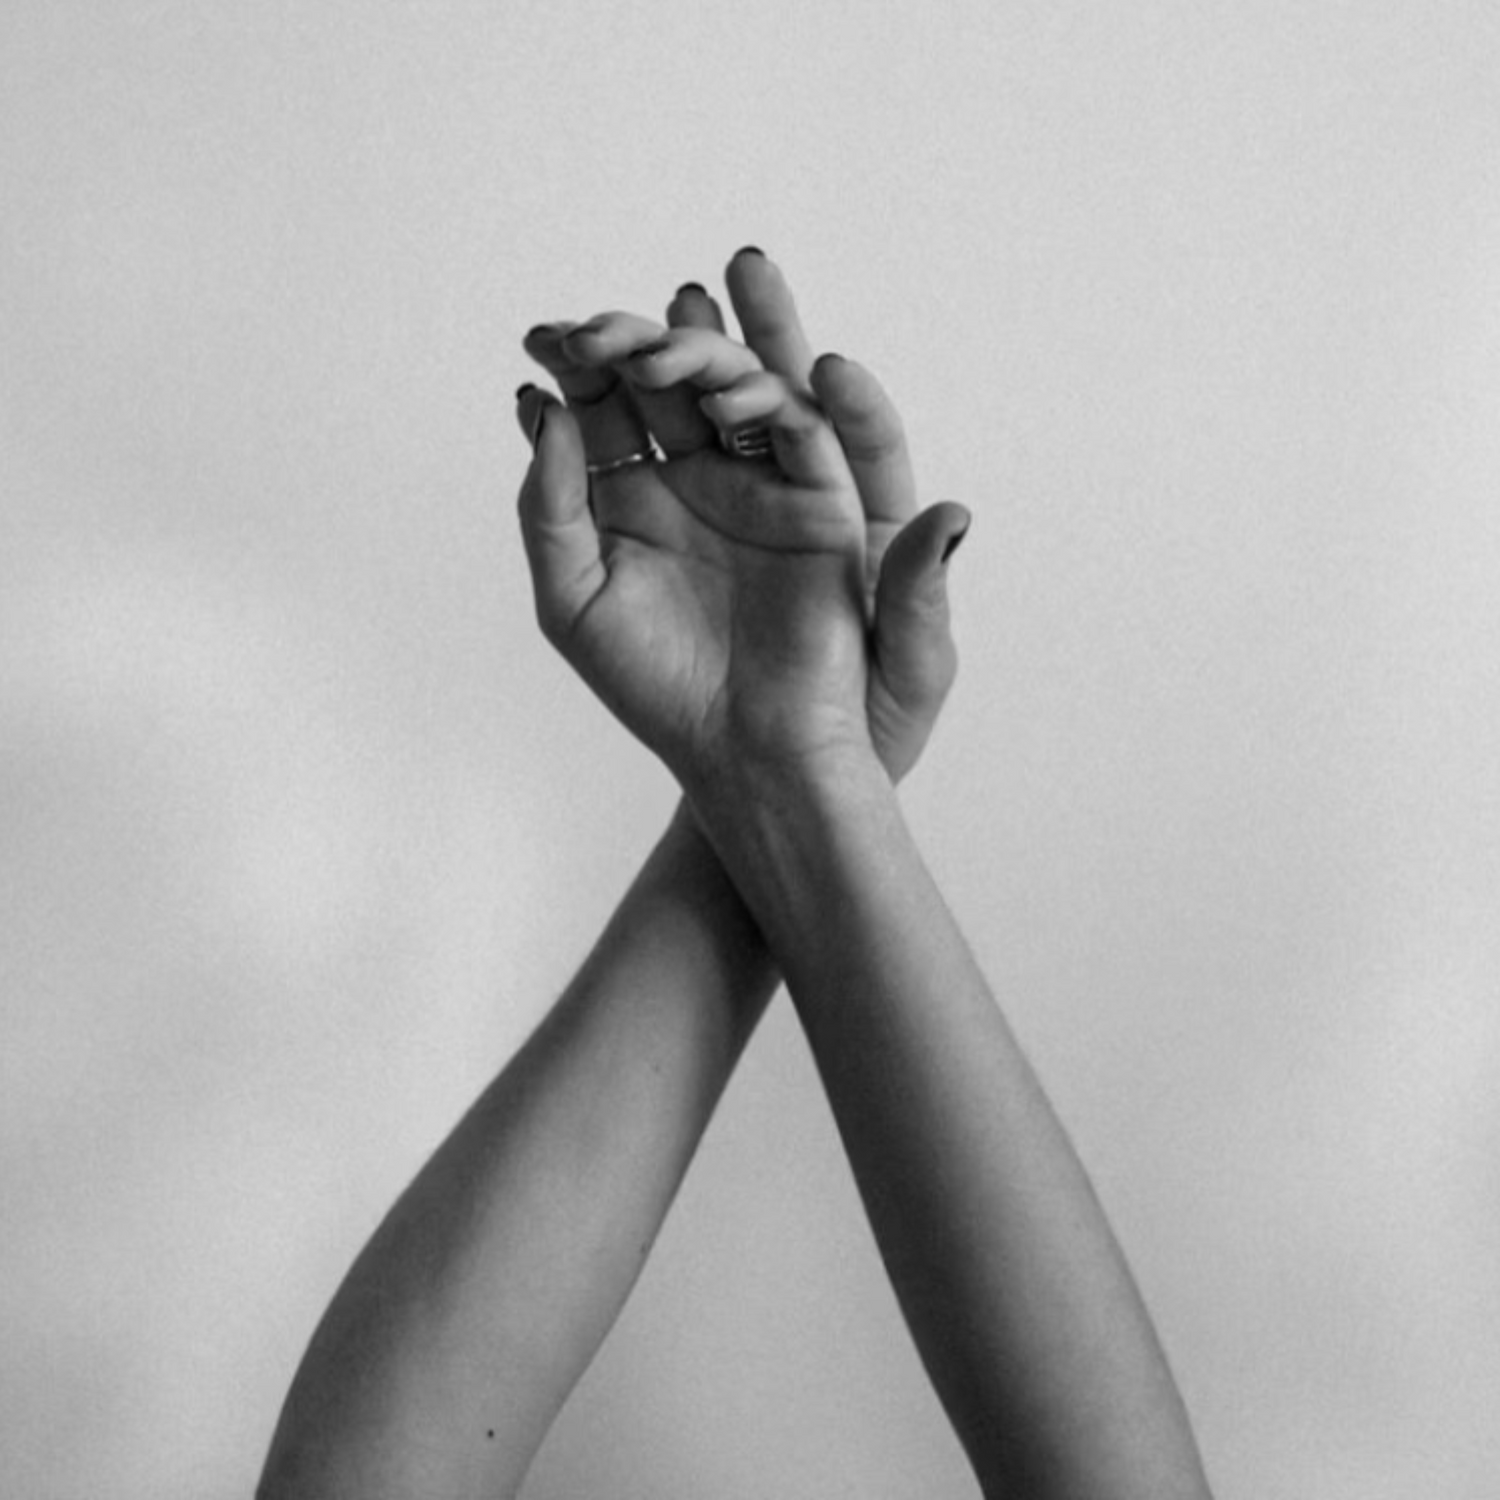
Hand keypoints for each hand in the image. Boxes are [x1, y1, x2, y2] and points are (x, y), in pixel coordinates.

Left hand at [516, 250, 968, 785]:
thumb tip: (541, 410)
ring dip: (695, 354)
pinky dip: (768, 402)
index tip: (542, 340)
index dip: (576, 367)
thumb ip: (548, 508)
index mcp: (633, 499)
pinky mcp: (818, 503)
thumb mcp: (572, 600)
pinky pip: (799, 432)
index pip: (604, 408)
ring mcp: (757, 486)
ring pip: (730, 388)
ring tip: (653, 353)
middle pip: (665, 381)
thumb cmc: (655, 687)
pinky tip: (720, 402)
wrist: (745, 751)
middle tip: (595, 333)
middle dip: (629, 343)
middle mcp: (695, 481)